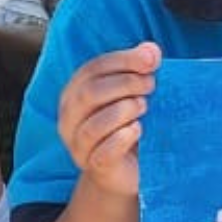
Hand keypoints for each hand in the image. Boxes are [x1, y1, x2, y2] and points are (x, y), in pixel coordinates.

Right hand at [59, 42, 160, 199]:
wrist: (124, 171)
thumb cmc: (126, 125)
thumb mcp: (131, 94)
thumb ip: (138, 70)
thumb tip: (151, 50)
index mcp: (75, 92)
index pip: (93, 68)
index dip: (123, 60)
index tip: (152, 60)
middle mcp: (70, 117)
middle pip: (90, 93)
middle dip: (125, 83)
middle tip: (151, 85)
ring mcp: (79, 144)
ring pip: (93, 124)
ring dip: (124, 110)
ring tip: (144, 106)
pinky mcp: (94, 167)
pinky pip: (103, 153)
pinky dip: (122, 138)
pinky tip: (138, 130)